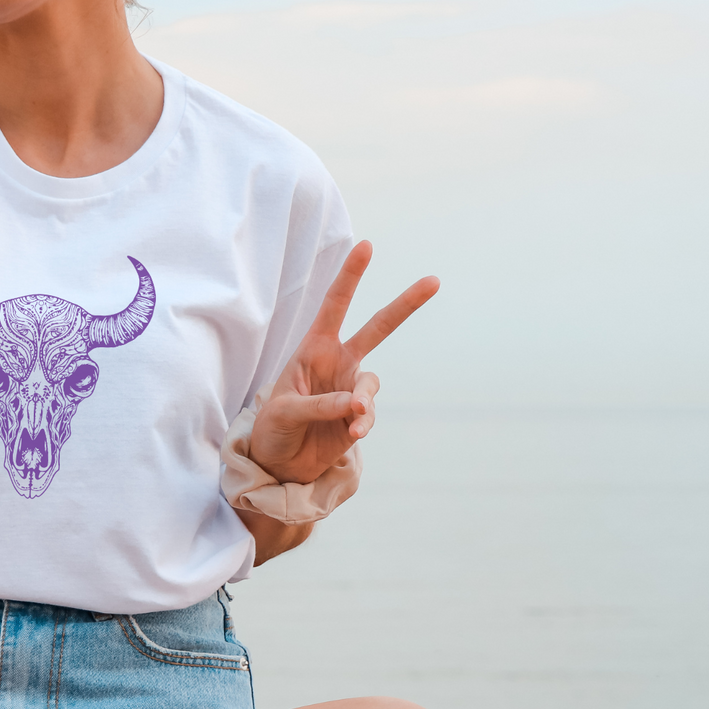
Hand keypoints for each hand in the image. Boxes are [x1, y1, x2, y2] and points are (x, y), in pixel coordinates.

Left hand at [249, 241, 438, 484]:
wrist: (280, 462)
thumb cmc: (274, 428)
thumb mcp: (285, 412)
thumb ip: (318, 404)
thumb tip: (355, 404)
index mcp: (314, 349)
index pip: (334, 306)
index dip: (350, 277)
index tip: (366, 245)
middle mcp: (338, 363)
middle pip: (378, 328)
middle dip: (405, 304)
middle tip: (434, 280)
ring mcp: (351, 388)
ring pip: (372, 383)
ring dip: (364, 400)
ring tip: (354, 416)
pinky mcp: (359, 417)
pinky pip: (369, 415)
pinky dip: (363, 423)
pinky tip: (353, 434)